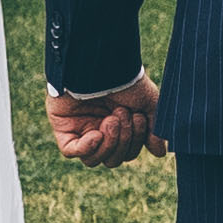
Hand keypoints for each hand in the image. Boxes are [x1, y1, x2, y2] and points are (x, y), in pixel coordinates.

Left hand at [47, 71, 161, 166]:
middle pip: (111, 160)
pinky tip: (96, 134)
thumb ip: (154, 130)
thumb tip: (159, 153)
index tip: (139, 117)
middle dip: (122, 141)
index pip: (126, 154)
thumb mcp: (148, 104)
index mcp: (118, 128)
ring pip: (92, 160)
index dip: (134, 143)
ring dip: (108, 144)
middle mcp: (98, 131)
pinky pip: (70, 151)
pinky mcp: (62, 127)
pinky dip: (86, 147)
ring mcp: (79, 130)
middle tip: (122, 115)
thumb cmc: (126, 79)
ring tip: (111, 120)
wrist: (103, 63)